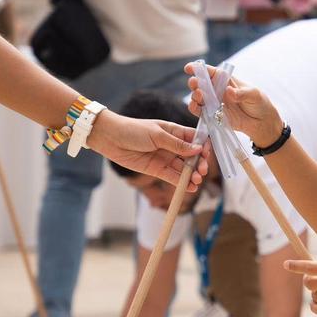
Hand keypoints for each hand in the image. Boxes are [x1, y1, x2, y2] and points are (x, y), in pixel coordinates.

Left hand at [86, 110, 208, 188]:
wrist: (111, 139)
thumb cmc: (133, 130)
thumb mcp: (157, 134)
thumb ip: (177, 144)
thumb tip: (197, 149)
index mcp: (174, 132)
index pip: (195, 139)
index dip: (203, 146)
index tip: (206, 154)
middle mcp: (172, 146)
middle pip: (192, 156)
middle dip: (199, 164)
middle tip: (201, 170)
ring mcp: (165, 158)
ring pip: (184, 168)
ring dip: (192, 175)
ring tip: (196, 181)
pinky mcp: (157, 170)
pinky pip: (173, 177)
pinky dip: (182, 182)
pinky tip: (190, 187)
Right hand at [185, 64, 284, 145]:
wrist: (262, 123)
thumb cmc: (260, 104)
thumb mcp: (254, 95)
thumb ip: (241, 93)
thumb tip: (229, 91)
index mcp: (226, 80)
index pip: (210, 72)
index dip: (198, 68)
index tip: (189, 68)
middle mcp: (217, 90)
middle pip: (201, 84)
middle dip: (195, 82)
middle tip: (195, 84)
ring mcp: (214, 103)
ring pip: (198, 97)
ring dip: (195, 96)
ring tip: (199, 96)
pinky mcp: (213, 116)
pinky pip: (200, 112)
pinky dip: (195, 109)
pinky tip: (195, 106)